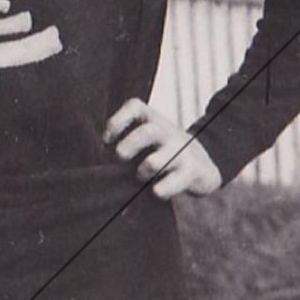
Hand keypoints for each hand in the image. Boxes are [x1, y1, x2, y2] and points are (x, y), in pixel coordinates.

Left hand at [103, 99, 222, 199]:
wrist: (204, 164)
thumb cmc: (163, 152)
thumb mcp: (147, 138)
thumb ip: (126, 140)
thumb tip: (96, 156)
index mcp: (153, 120)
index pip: (135, 107)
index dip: (117, 121)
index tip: (105, 140)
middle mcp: (167, 133)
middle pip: (147, 132)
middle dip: (128, 147)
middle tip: (120, 159)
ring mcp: (181, 152)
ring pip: (156, 162)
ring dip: (143, 171)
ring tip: (140, 177)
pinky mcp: (192, 172)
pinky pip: (176, 181)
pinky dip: (162, 189)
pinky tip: (156, 192)